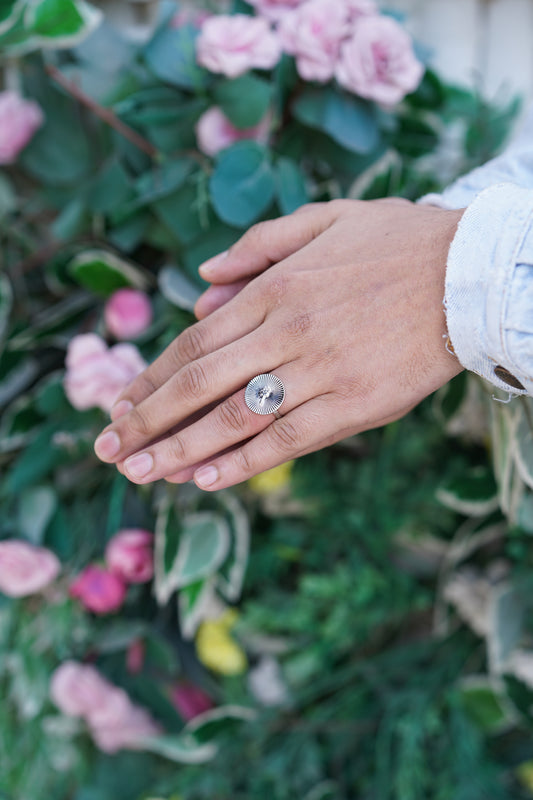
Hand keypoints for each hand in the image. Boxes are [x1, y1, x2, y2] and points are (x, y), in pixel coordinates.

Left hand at [93, 199, 463, 489]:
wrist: (469, 272)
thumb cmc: (397, 242)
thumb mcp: (323, 219)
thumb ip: (256, 247)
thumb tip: (201, 281)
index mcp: (276, 288)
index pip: (194, 343)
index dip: (152, 379)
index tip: (121, 407)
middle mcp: (288, 330)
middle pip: (200, 384)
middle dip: (148, 421)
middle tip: (110, 451)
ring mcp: (321, 370)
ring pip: (236, 418)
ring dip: (181, 449)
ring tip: (141, 474)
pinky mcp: (356, 404)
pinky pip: (289, 439)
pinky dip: (245, 461)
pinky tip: (208, 480)